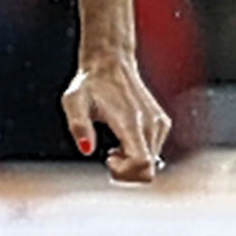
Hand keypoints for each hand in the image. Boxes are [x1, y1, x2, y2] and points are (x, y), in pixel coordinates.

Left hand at [61, 49, 171, 182]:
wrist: (111, 64)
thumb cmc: (89, 84)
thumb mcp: (73, 101)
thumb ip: (78, 125)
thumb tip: (86, 149)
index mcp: (131, 122)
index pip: (143, 163)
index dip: (125, 172)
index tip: (108, 158)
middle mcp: (151, 125)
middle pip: (148, 170)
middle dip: (126, 171)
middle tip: (109, 155)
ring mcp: (159, 125)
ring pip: (152, 163)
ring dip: (130, 162)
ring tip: (113, 146)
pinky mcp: (161, 124)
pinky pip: (153, 153)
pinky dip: (137, 154)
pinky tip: (122, 140)